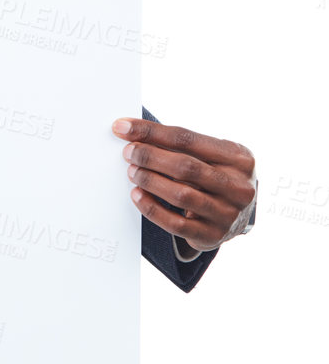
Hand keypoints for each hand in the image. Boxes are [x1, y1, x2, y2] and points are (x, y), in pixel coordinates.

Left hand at [112, 117, 255, 252]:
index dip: (151, 132)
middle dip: (149, 157)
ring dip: (150, 181)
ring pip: (181, 195)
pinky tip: (137, 196)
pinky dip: (151, 209)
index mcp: (238, 158)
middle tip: (128, 152)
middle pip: (185, 167)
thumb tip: (137, 133)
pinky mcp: (212, 235)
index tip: (123, 127)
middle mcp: (238, 186)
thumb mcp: (215, 156)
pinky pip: (175, 224)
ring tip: (133, 172)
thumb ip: (184, 145)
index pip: (187, 139)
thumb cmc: (219, 177)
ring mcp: (227, 213)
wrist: (241, 215)